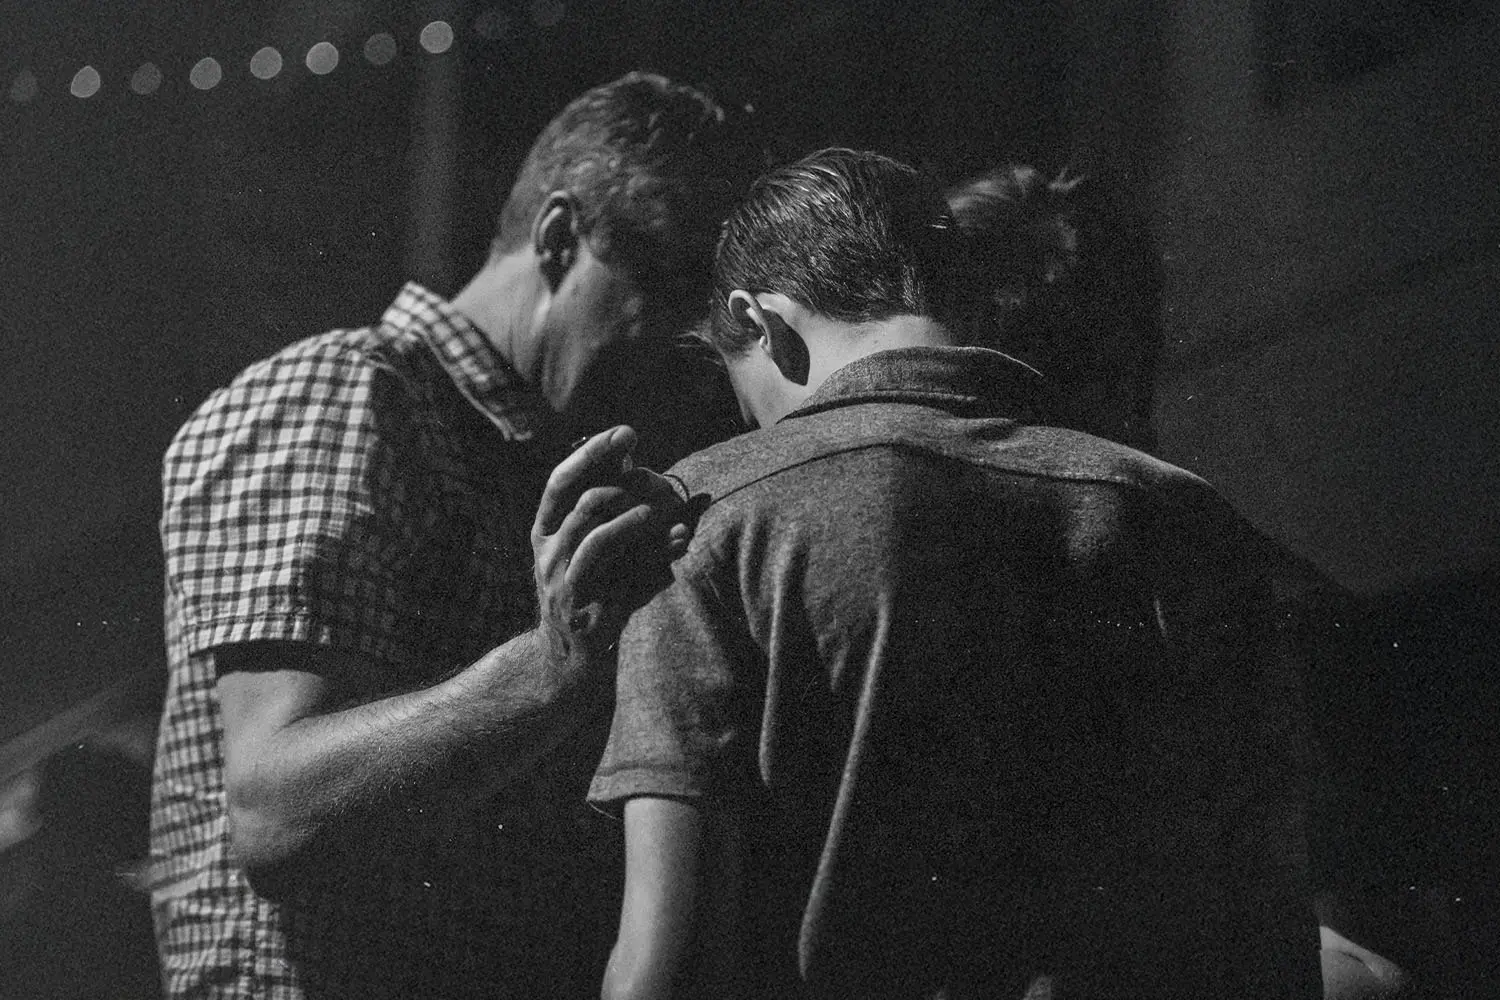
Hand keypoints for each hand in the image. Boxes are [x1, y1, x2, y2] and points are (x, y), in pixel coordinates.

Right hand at [532, 426, 690, 669]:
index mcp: (545, 529)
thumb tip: (647, 467)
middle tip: (649, 467)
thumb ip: (614, 511)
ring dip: (630, 516)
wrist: (573, 657)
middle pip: (577, 500)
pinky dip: (649, 550)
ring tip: (658, 507)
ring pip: (593, 534)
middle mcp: (546, 550)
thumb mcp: (598, 547)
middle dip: (615, 479)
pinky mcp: (583, 604)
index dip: (592, 453)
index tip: (626, 432)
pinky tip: (678, 538)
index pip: (561, 480)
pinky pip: (616, 571)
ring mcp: (561, 579)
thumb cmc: (593, 591)